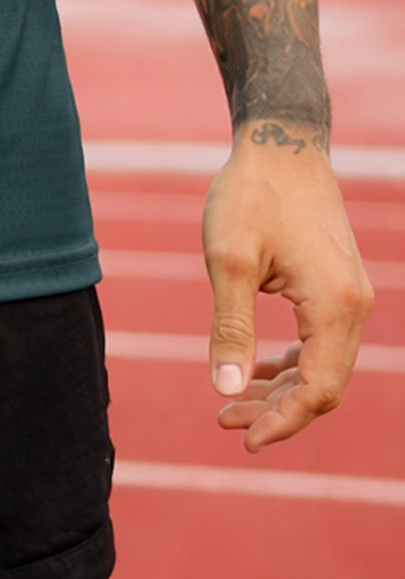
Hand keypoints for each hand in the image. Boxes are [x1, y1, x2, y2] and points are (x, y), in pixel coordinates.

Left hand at [203, 130, 372, 450]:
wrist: (281, 140)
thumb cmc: (252, 194)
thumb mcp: (229, 261)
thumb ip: (231, 330)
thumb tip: (226, 391)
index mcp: (334, 306)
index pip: (317, 390)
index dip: (282, 422)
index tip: (242, 438)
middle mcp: (353, 306)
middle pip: (323, 384)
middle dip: (276, 410)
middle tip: (224, 419)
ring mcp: (350, 294)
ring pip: (322, 364)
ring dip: (280, 387)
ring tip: (230, 401)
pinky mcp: (337, 283)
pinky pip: (320, 341)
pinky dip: (290, 360)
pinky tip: (255, 368)